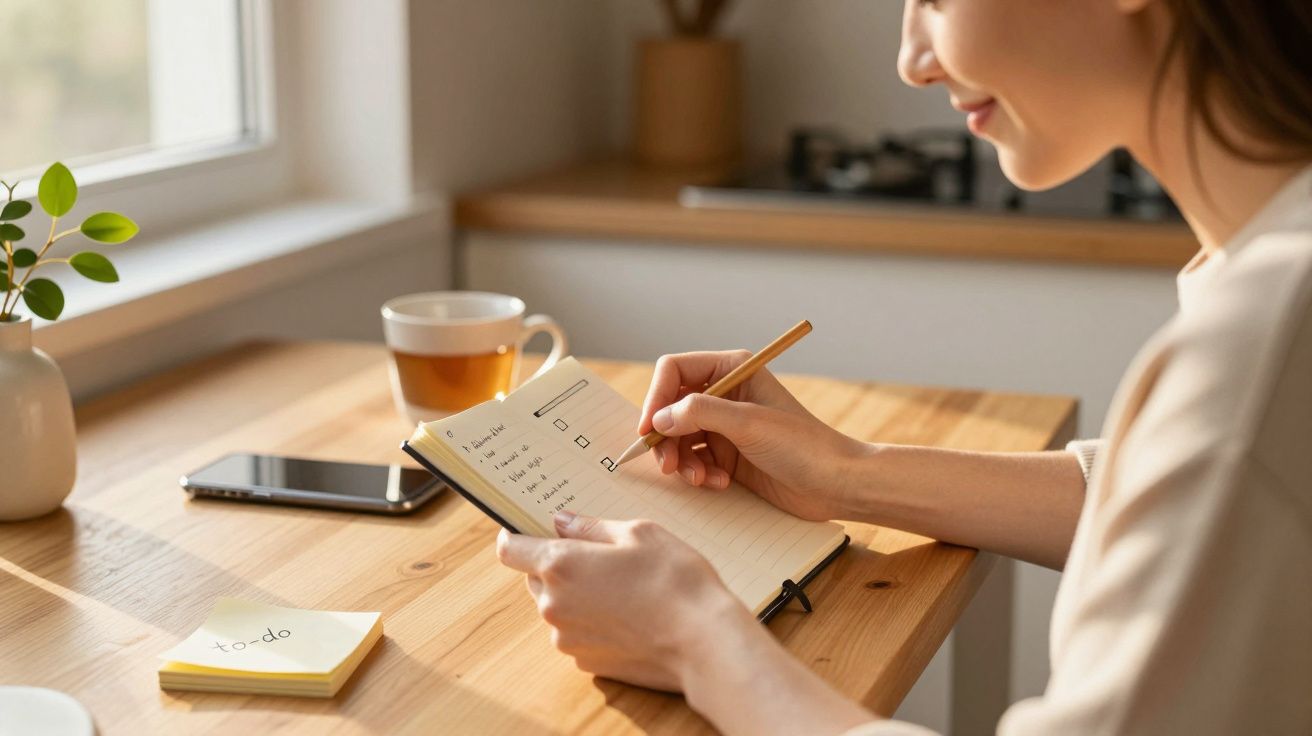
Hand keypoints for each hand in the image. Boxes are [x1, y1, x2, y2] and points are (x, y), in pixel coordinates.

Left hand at [495, 511, 758, 691]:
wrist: (702, 641)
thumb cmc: (674, 578)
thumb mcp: (638, 533)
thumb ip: (590, 527)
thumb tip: (561, 522)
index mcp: (559, 565)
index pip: (509, 549)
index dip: (516, 536)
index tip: (530, 530)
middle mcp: (552, 605)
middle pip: (535, 578)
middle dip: (557, 565)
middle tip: (599, 556)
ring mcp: (567, 638)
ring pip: (558, 607)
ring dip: (577, 595)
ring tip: (622, 587)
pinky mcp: (586, 662)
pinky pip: (577, 633)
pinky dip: (592, 622)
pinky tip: (628, 614)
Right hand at [638, 350, 867, 520]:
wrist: (836, 484)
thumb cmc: (803, 446)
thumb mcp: (748, 424)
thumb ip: (699, 413)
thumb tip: (659, 418)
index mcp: (733, 369)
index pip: (674, 371)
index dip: (656, 397)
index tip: (649, 429)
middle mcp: (725, 394)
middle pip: (670, 407)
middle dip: (666, 437)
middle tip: (667, 465)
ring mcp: (725, 426)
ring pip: (678, 437)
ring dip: (681, 461)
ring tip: (699, 479)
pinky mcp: (728, 455)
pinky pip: (694, 460)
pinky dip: (698, 474)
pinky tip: (718, 483)